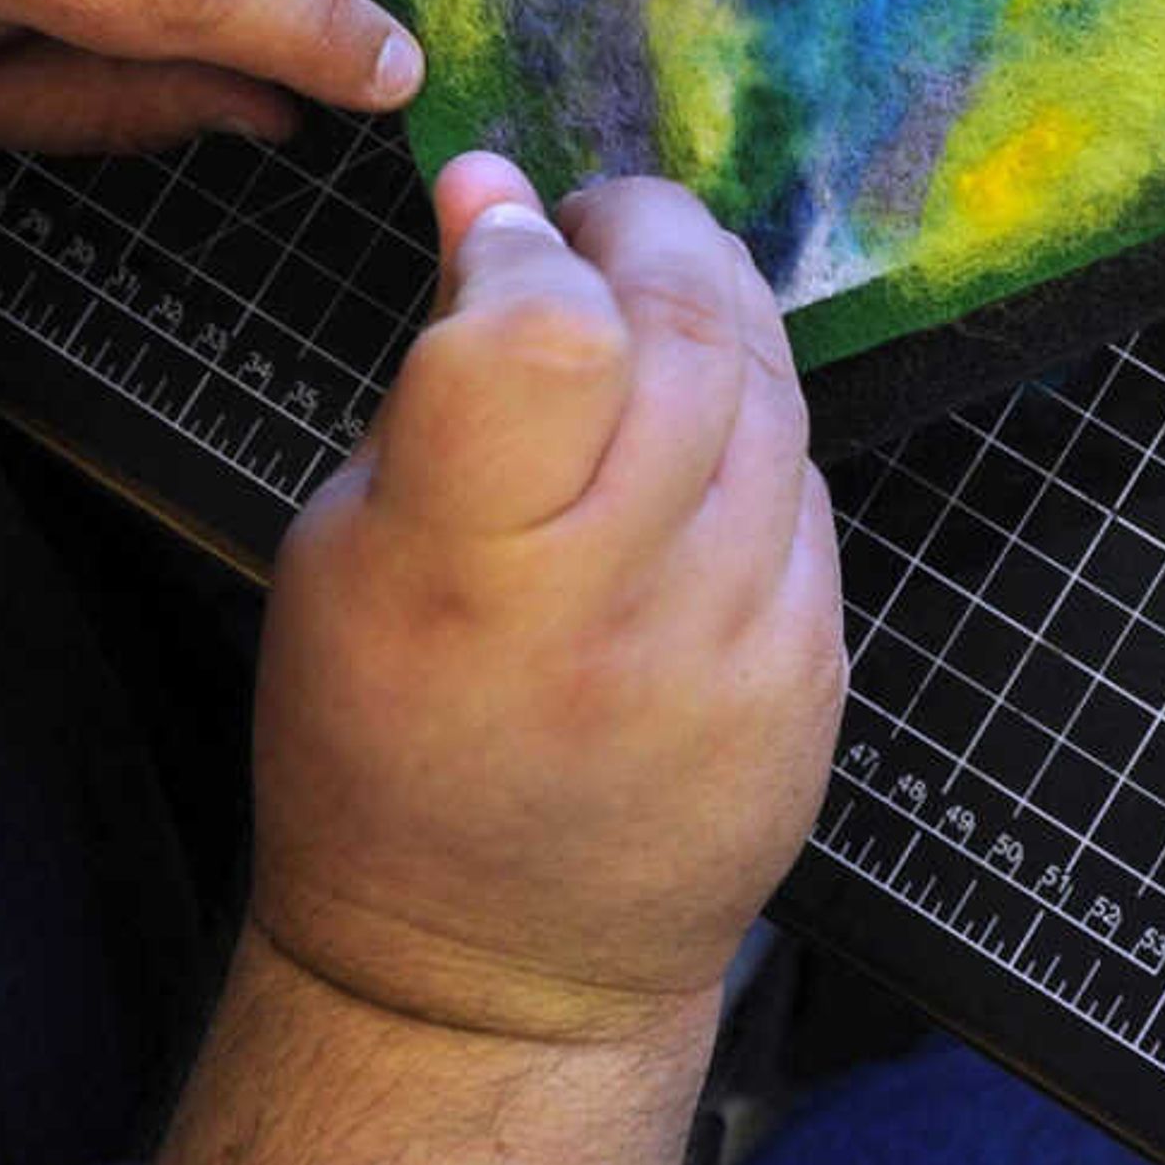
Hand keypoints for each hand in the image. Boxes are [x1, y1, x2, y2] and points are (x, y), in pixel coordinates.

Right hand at [251, 156, 847, 1048]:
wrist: (497, 968)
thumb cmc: (380, 746)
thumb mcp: (346, 550)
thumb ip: (437, 374)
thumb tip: (494, 196)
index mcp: (463, 577)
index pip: (548, 337)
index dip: (533, 245)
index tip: (507, 221)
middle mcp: (619, 607)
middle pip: (687, 336)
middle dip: (647, 236)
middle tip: (599, 226)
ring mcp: (740, 641)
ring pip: (769, 391)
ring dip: (712, 311)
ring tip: (646, 310)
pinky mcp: (818, 669)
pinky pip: (807, 486)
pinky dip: (753, 428)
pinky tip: (695, 441)